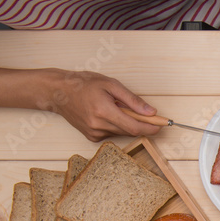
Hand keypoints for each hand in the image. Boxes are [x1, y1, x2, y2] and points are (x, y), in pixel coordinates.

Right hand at [45, 70, 161, 140]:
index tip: (161, 125)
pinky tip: (105, 114)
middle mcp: (98, 125)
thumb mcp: (111, 84)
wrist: (58, 92)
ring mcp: (94, 133)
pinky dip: (115, 125)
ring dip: (126, 122)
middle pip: (130, 130)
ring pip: (121, 132)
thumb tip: (151, 112)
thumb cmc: (84, 84)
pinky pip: (112, 133)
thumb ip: (132, 100)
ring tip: (115, 107)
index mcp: (104, 111)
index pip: (134, 127)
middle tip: (142, 111)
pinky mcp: (91, 137)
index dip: (150, 128)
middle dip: (140, 122)